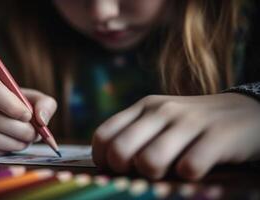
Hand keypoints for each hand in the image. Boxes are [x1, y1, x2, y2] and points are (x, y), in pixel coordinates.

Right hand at [0, 72, 56, 154]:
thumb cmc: (16, 103)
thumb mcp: (32, 97)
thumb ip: (44, 104)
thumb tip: (41, 121)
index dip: (12, 106)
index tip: (28, 116)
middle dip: (20, 130)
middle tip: (34, 134)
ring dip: (15, 143)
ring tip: (27, 140)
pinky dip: (6, 150)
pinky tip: (14, 144)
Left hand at [92, 93, 259, 179]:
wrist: (245, 112)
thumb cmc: (193, 124)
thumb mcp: (160, 121)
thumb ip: (135, 135)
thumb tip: (108, 164)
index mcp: (144, 107)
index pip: (103, 136)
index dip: (103, 160)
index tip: (117, 170)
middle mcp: (162, 111)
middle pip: (119, 151)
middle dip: (126, 171)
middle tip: (144, 172)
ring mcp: (189, 122)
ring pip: (150, 161)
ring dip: (157, 176)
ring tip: (172, 170)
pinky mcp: (217, 136)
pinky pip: (189, 168)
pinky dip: (189, 176)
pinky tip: (196, 169)